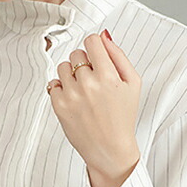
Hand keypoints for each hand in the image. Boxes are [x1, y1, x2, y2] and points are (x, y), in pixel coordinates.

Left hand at [46, 29, 141, 179]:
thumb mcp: (133, 83)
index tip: (97, 58)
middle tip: (93, 79)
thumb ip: (119, 56)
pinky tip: (75, 99)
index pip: (92, 41)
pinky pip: (53, 83)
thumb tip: (103, 36)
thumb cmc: (123, 117)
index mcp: (108, 76)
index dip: (95, 48)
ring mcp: (72, 95)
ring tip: (83, 90)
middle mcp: (88, 84)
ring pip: (63, 66)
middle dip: (84, 62)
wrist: (110, 149)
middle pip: (76, 53)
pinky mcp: (59, 106)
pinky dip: (62, 88)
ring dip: (71, 74)